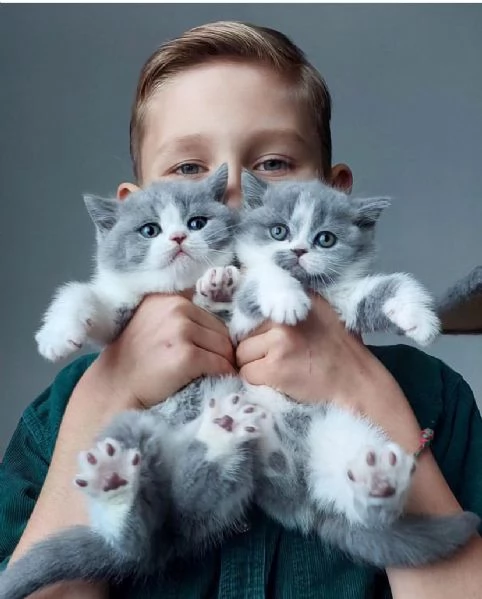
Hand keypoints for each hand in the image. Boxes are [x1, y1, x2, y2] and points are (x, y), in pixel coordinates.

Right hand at [90, 294, 235, 407]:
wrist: (115, 388)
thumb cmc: (135, 360)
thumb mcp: (151, 322)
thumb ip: (177, 314)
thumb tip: (219, 319)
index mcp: (168, 298)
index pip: (209, 315)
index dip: (211, 335)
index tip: (204, 350)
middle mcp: (175, 307)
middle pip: (221, 330)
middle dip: (220, 349)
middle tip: (211, 366)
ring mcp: (181, 330)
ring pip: (224, 347)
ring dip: (223, 362)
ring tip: (212, 374)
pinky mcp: (187, 355)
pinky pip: (220, 364)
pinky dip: (223, 375)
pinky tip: (214, 381)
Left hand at [236, 294, 421, 451]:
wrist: (358, 384)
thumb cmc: (340, 354)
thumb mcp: (320, 315)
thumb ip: (293, 307)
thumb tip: (253, 304)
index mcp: (298, 297)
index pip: (254, 311)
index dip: (260, 332)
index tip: (271, 343)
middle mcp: (288, 314)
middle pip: (245, 334)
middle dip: (256, 349)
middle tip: (281, 360)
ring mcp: (280, 340)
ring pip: (242, 354)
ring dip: (255, 366)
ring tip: (281, 371)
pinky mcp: (275, 367)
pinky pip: (247, 373)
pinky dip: (258, 382)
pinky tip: (280, 382)